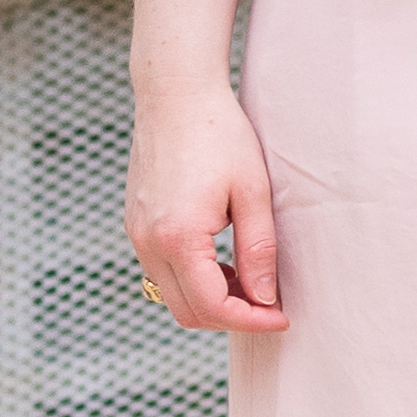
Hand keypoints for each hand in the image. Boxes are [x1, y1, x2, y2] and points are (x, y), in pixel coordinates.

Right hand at [126, 0, 291, 334]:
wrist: (175, 95)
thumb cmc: (219, 135)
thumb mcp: (252, 192)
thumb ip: (259, 250)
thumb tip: (266, 297)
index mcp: (178, 238)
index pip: (213, 307)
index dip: (251, 320)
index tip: (281, 317)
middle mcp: (148, 243)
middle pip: (187, 312)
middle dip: (230, 318)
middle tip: (269, 305)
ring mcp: (136, 235)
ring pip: (171, 295)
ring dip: (210, 300)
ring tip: (249, 281)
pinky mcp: (135, 224)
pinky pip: (161, 272)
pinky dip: (192, 280)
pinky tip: (222, 261)